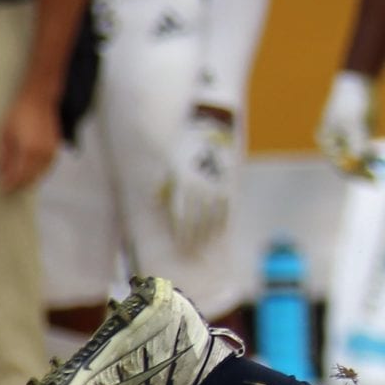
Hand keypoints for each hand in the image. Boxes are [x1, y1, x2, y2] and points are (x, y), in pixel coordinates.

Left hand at [0, 90, 58, 193]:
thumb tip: (3, 172)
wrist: (39, 101)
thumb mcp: (4, 135)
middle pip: (31, 178)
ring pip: (41, 175)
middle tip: (8, 188)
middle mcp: (43, 154)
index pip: (18, 176)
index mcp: (28, 151)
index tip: (2, 187)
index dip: (9, 184)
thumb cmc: (20, 114)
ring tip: (19, 182)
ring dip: (30, 180)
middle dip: (19, 184)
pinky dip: (39, 173)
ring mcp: (52, 152)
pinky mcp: (56, 149)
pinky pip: (48, 168)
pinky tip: (31, 173)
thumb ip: (4, 156)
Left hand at [162, 111, 234, 250]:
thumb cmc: (184, 148)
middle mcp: (200, 189)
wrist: (209, 131)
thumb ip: (164, 186)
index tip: (181, 246)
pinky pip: (226, 207)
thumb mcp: (169, 165)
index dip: (182, 233)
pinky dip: (224, 221)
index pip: (182, 216)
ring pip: (213, 217)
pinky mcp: (229, 184)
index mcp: (183, 185)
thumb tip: (155, 203)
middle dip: (194, 239)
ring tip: (205, 246)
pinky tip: (221, 231)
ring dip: (209, 234)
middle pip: (198, 221)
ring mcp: (216, 187)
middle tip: (192, 252)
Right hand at [317, 71, 375, 177]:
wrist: (361, 82)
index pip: (339, 164)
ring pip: (359, 160)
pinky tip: (383, 161)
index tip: (368, 178)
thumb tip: (359, 159)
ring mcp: (349, 140)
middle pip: (348, 165)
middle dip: (362, 173)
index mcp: (328, 142)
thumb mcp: (354, 121)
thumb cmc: (353, 101)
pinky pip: (367, 152)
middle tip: (377, 181)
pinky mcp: (361, 136)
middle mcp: (336, 144)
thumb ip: (357, 140)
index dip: (353, 173)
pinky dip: (374, 158)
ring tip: (382, 171)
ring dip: (370, 167)